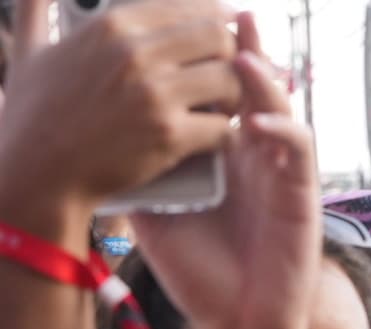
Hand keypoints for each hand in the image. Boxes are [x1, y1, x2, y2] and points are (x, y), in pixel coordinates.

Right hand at [0, 0, 239, 242]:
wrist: (39, 170)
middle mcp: (136, 52)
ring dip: (236, 98)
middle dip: (232, 60)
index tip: (223, 39)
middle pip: (219, 37)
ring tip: (223, 111)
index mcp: (113, 25)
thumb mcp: (32, 50)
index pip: (188, 7)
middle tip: (226, 81)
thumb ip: (36, 11)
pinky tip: (221, 141)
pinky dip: (231, 137)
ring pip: (232, 80)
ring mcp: (155, 93)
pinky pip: (227, 129)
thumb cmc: (34, 114)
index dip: (214, 21)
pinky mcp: (168, 134)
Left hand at [131, 15, 316, 328]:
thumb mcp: (156, 210)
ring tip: (241, 54)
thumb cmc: (200, 274)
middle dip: (243, 50)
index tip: (183, 25)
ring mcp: (283, 174)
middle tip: (228, 13)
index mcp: (223, 156)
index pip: (219, 94)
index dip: (207, 60)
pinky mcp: (303, 197)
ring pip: (282, 110)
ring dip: (265, 80)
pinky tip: (257, 120)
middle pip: (255, 90)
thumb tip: (96, 132)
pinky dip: (283, 131)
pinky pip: (300, 152)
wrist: (235, 323)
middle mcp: (256, 157)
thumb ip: (141, 169)